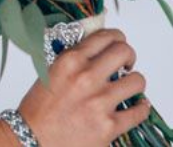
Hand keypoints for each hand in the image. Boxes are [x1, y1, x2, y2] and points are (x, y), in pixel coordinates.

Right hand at [14, 28, 150, 146]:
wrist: (32, 140)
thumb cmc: (38, 109)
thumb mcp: (50, 73)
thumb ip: (74, 60)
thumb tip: (97, 51)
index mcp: (70, 61)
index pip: (105, 36)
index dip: (117, 38)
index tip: (118, 45)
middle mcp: (86, 77)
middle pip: (124, 52)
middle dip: (129, 57)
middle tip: (126, 65)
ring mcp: (99, 102)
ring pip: (137, 81)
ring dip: (134, 83)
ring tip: (128, 88)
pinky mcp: (109, 126)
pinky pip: (139, 111)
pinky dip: (140, 108)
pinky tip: (136, 107)